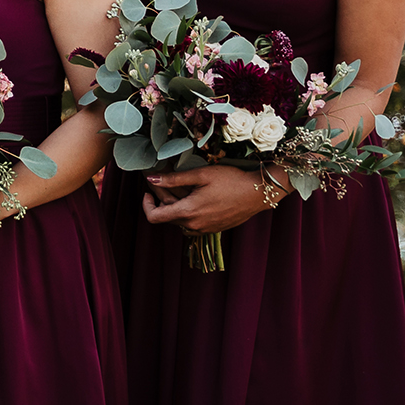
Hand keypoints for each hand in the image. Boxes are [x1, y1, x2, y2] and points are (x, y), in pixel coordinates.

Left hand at [142, 164, 275, 235]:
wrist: (259, 193)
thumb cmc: (231, 180)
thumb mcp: (200, 175)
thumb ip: (173, 179)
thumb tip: (150, 178)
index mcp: (188, 213)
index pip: (154, 217)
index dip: (146, 204)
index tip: (148, 190)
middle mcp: (195, 226)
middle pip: (167, 216)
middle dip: (161, 198)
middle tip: (165, 179)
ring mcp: (206, 229)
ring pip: (179, 221)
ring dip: (175, 206)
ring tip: (181, 188)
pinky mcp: (214, 228)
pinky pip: (193, 224)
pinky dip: (187, 212)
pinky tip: (194, 197)